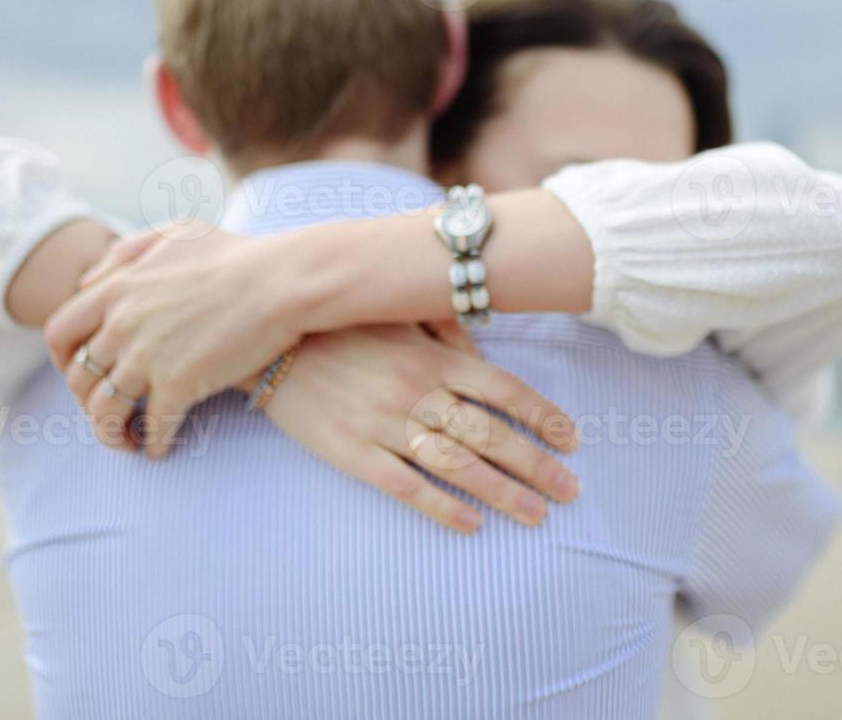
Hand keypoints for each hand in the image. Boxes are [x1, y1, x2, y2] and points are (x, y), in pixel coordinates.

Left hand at [45, 223, 303, 456]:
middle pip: (80, 378)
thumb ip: (128, 253)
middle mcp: (122, 325)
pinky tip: (160, 450)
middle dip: (88, 402)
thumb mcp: (175, 234)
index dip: (61, 360)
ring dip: (112, 433)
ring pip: (106, 411)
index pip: (60, 332)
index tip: (78, 373)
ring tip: (128, 441)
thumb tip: (90, 280)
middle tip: (108, 410)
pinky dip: (152, 444)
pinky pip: (152, 427)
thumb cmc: (238, 255)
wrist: (283, 281)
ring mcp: (147, 358)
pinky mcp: (178, 385)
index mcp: (117, 290)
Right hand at [259, 324, 579, 531]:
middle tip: (570, 491)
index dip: (541, 416)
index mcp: (432, 356)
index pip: (502, 389)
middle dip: (536, 465)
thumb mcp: (399, 314)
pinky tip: (471, 525)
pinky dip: (441, 507)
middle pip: (489, 434)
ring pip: (456, 465)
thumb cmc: (342, 325)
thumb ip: (446, 332)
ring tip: (537, 515)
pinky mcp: (352, 453)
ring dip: (502, 493)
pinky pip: (404, 485)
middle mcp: (417, 391)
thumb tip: (485, 354)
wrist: (270, 340)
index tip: (571, 440)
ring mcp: (384, 424)